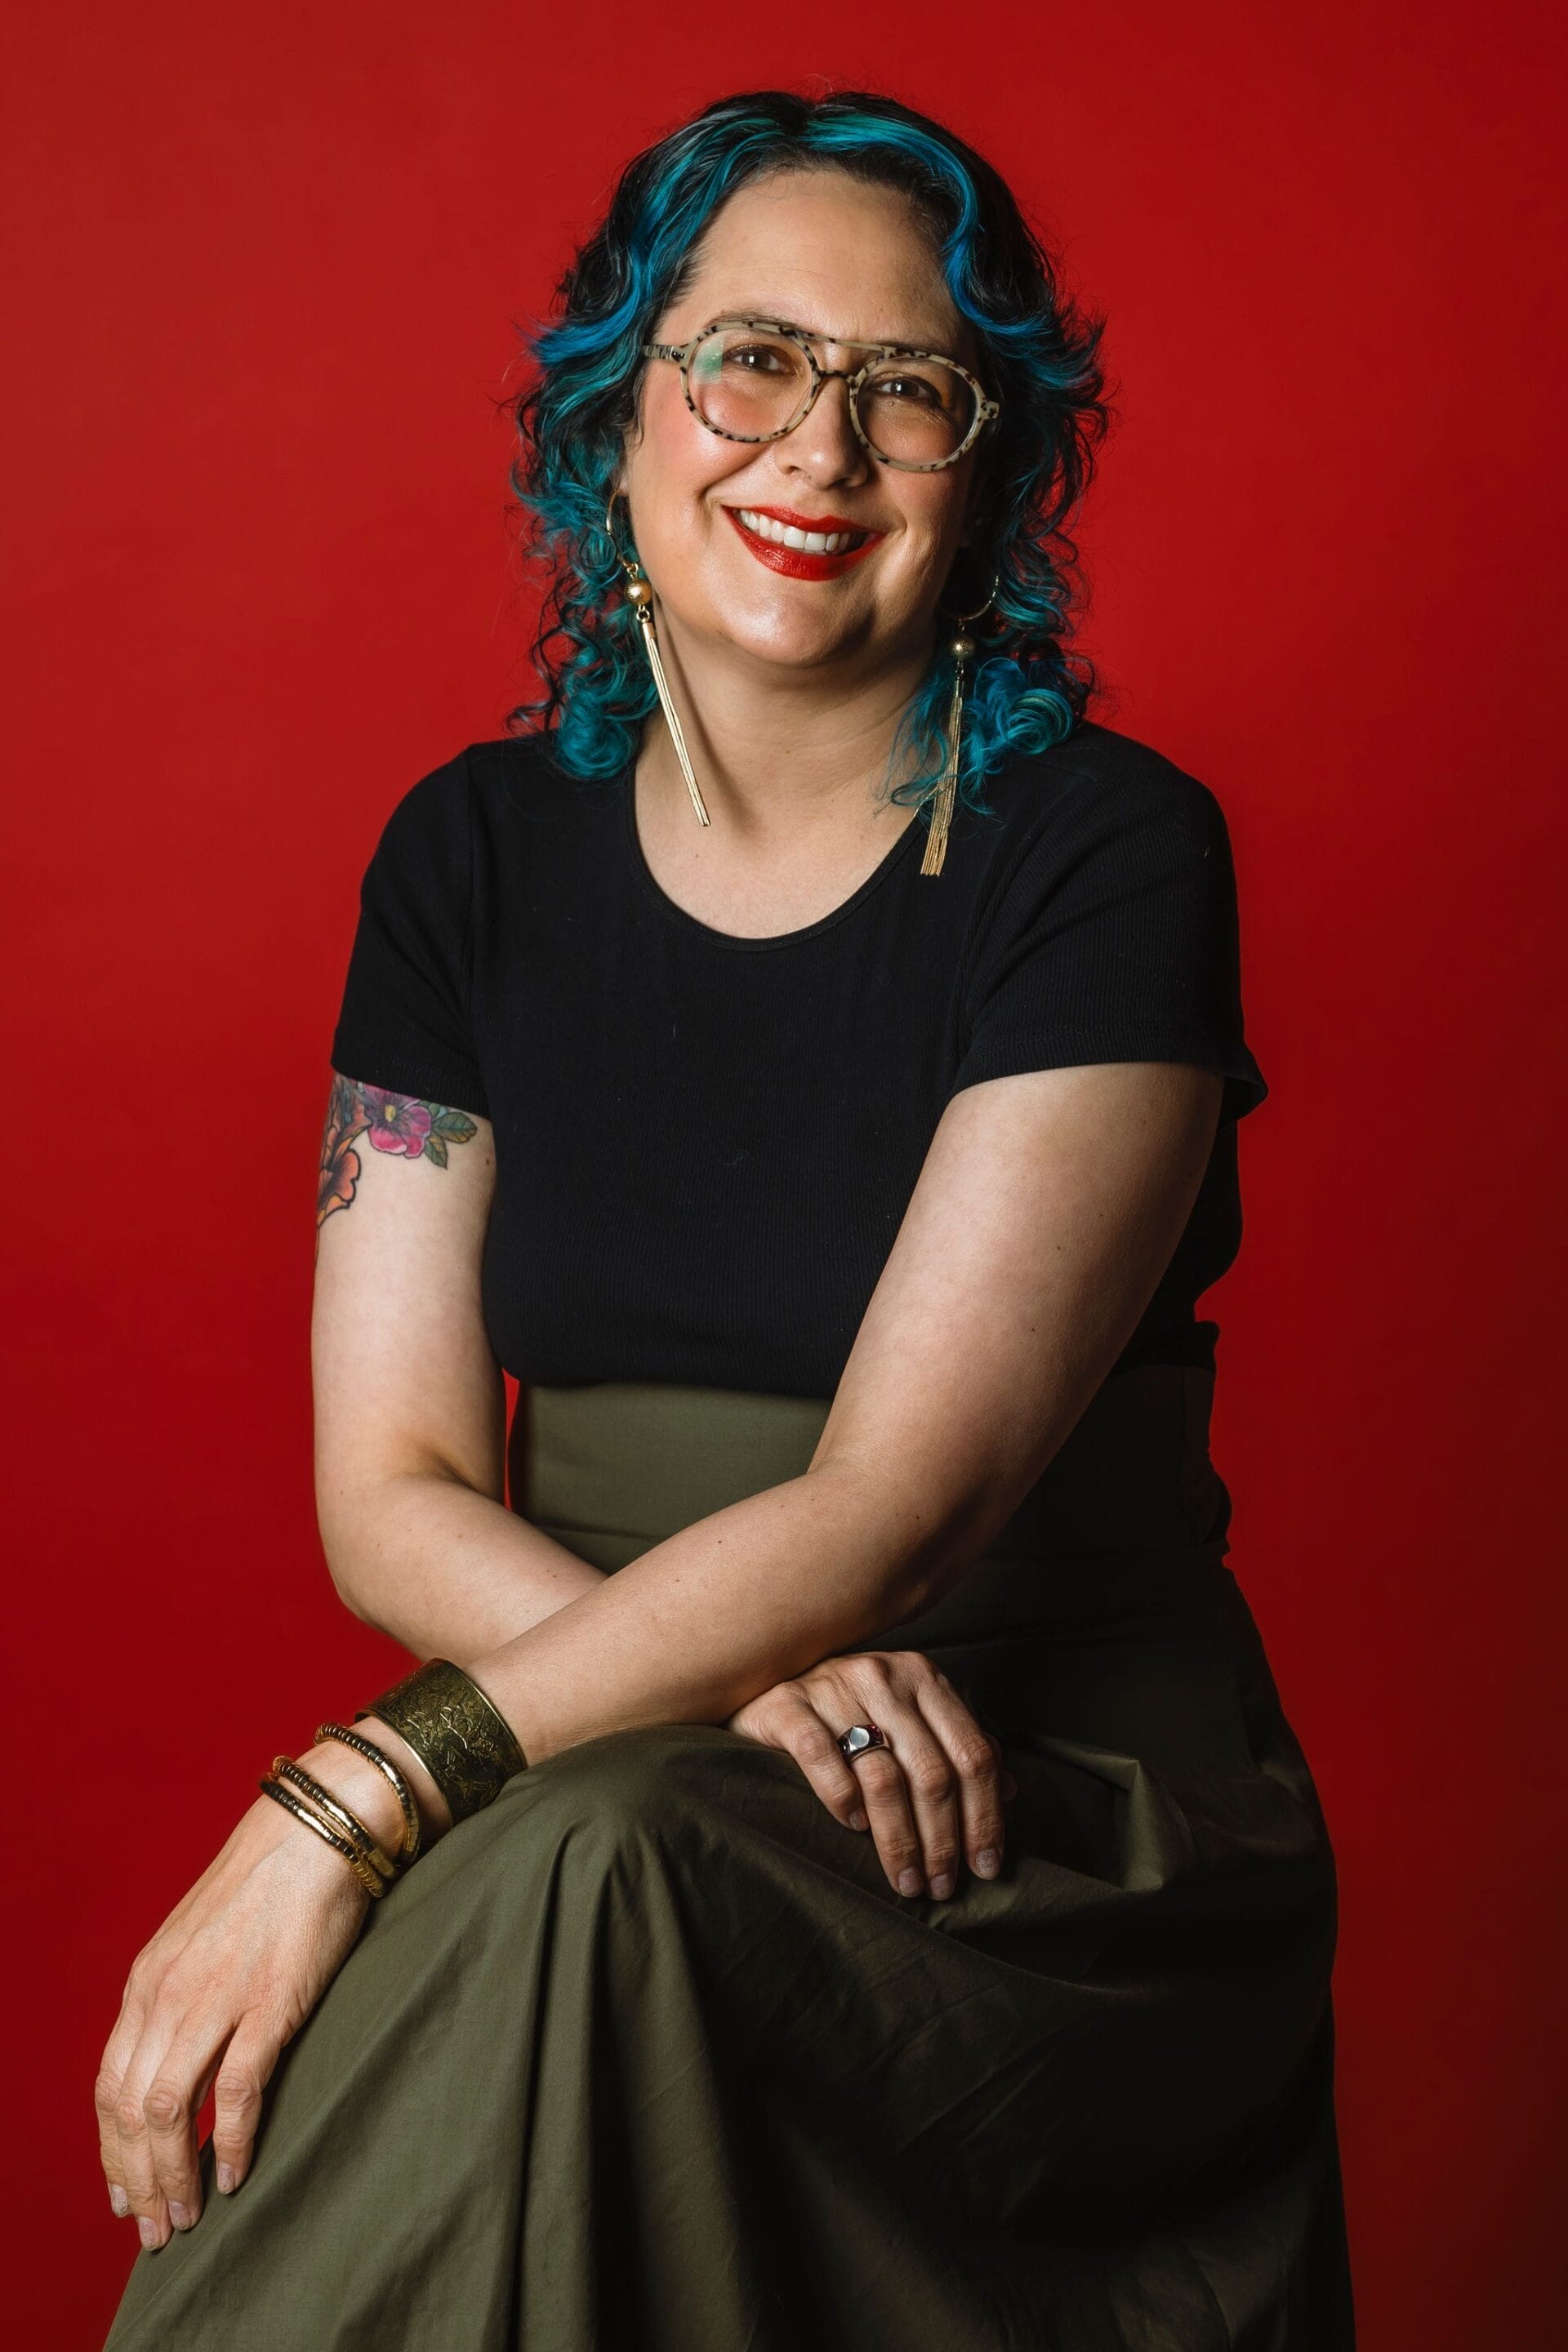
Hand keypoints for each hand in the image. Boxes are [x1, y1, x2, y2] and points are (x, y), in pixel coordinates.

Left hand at [94, 1742, 403, 2251]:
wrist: (316, 1830)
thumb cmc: (266, 1885)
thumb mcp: (197, 1941)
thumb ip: (177, 1997)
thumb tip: (170, 2059)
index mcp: (149, 1981)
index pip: (109, 2084)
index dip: (111, 2148)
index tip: (124, 2191)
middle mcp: (169, 1994)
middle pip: (131, 2108)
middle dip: (138, 2177)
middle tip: (155, 2227)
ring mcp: (218, 1999)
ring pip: (171, 2108)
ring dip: (174, 2174)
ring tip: (186, 2214)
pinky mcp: (272, 2002)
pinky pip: (239, 2090)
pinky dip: (231, 2141)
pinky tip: (234, 2174)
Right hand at [725, 1650, 1018, 1900]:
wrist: (761, 1680)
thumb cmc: (845, 1712)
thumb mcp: (907, 1721)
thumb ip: (954, 1748)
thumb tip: (1010, 1791)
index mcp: (923, 1680)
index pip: (973, 1754)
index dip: (986, 1816)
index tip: (987, 1867)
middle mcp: (884, 1677)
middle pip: (933, 1772)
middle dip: (943, 1840)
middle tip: (941, 1886)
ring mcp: (834, 1686)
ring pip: (883, 1775)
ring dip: (898, 1839)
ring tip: (904, 1880)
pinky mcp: (787, 1704)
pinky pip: (820, 1755)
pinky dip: (840, 1796)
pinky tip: (851, 1827)